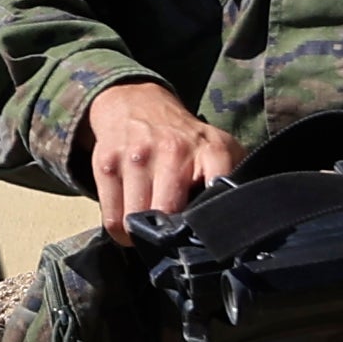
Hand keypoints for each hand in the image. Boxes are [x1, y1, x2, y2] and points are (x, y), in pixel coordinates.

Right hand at [83, 80, 238, 243]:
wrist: (136, 103)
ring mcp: (136, 157)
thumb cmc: (185, 139)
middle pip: (169, 215)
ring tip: (151, 229)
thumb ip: (233, 181)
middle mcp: (173, 151)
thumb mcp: (221, 150)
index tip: (206, 238)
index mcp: (211, 151)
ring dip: (142, 234)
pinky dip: (120, 230)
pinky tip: (130, 223)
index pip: (215, 199)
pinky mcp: (106, 164)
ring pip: (136, 221)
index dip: (209, 227)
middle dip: (171, 236)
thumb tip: (236, 225)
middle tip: (174, 238)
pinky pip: (111, 218)